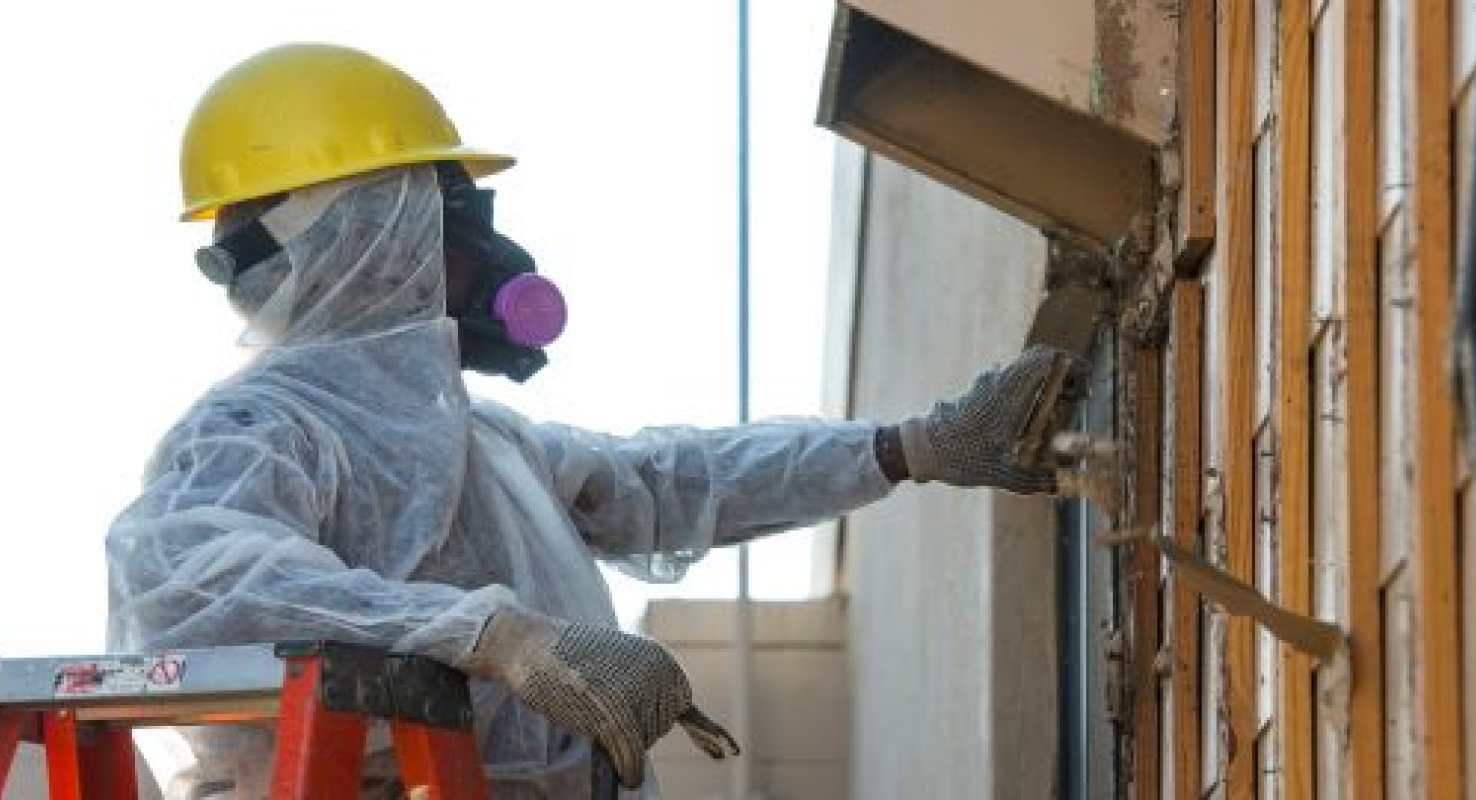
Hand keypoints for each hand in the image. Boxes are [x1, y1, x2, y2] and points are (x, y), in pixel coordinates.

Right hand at [462, 605, 738, 788]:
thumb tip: (712, 739)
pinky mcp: (614, 708)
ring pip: (640, 744)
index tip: (724, 749)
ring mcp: (637, 691)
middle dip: (635, 732)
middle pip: (657, 731)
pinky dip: (629, 767)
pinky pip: (631, 751)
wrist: (531, 644)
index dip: (685, 731)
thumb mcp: (622, 669)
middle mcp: (659, 674)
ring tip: (584, 702)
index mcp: (664, 663)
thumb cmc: (572, 660)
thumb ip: (654, 695)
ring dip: (618, 741)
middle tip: (596, 701)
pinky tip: (628, 778)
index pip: (689, 716)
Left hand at [897, 344, 1084, 493]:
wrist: (921, 450)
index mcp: (1008, 393)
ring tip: (1053, 410)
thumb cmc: (962, 458)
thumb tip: (1066, 484)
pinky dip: (1023, 392)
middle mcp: (997, 382)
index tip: (1084, 385)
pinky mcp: (976, 392)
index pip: (1045, 358)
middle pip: (1038, 361)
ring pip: (1021, 372)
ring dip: (1041, 384)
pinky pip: (1007, 383)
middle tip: (1075, 397)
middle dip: (1061, 376)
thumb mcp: (1004, 476)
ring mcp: (985, 384)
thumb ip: (1039, 480)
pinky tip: (1025, 421)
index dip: (1071, 365)